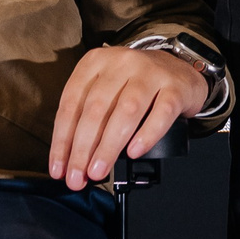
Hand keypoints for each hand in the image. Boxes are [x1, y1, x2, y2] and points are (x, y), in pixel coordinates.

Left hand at [48, 45, 207, 189]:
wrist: (179, 71)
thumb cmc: (135, 86)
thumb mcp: (106, 90)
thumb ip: (88, 116)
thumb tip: (71, 160)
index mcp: (96, 61)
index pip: (72, 102)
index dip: (62, 138)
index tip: (59, 167)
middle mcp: (122, 63)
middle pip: (97, 108)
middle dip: (82, 148)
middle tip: (77, 177)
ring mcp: (151, 73)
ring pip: (126, 111)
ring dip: (108, 146)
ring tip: (98, 171)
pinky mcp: (175, 88)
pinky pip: (160, 114)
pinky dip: (146, 135)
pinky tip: (133, 153)